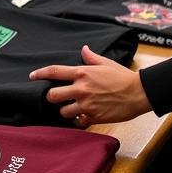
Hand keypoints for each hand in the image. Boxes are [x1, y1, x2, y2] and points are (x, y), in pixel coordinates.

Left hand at [29, 45, 150, 126]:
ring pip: (63, 111)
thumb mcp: (105, 63)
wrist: (139, 93)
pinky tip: (82, 117)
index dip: (39, 74)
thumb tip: (83, 49)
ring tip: (72, 107)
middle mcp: (81, 89)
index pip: (54, 72)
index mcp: (82, 73)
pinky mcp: (94, 117)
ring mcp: (87, 104)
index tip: (32, 76)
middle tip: (58, 96)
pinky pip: (78, 122)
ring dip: (65, 110)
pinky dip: (78, 121)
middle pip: (52, 95)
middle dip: (52, 96)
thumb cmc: (123, 77)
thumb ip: (91, 57)